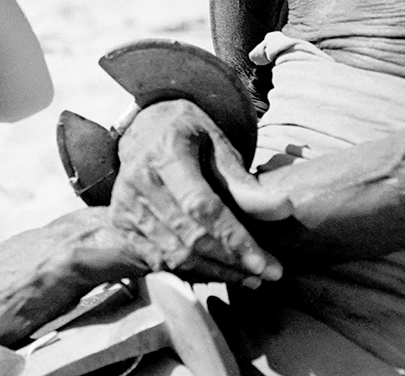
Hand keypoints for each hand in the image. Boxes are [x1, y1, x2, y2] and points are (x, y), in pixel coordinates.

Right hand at [111, 100, 284, 284]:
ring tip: (248, 277)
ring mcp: (126, 205)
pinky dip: (191, 273)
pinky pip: (159, 262)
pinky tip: (216, 271)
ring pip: (175, 256)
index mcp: (165, 152)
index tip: (266, 263)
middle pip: (189, 238)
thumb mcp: (216, 141)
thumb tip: (283, 209)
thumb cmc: (186, 133)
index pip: (202, 207)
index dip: (235, 239)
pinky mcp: (121, 223)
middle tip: (266, 274)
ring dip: (215, 273)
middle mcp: (139, 180)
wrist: (144, 127)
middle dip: (232, 263)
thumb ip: (243, 179)